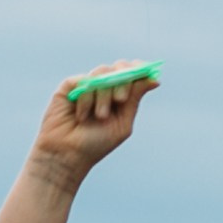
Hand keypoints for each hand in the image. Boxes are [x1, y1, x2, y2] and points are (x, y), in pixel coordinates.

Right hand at [28, 69, 154, 190]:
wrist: (68, 154)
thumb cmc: (96, 144)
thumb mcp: (122, 123)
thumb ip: (135, 99)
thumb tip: (155, 79)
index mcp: (120, 96)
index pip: (132, 73)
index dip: (139, 69)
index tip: (145, 71)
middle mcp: (104, 88)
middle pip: (119, 68)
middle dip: (123, 81)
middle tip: (120, 100)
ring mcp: (87, 85)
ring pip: (102, 72)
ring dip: (103, 96)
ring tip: (99, 116)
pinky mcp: (69, 85)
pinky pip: (83, 79)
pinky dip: (86, 98)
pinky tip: (81, 115)